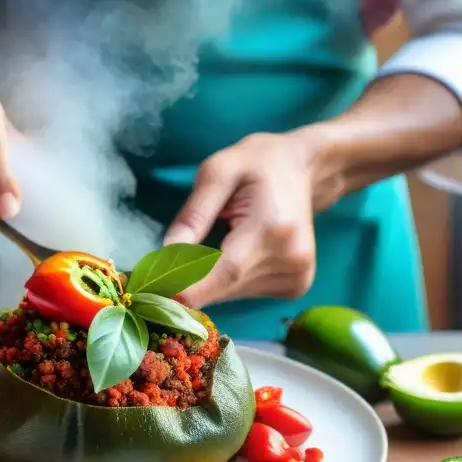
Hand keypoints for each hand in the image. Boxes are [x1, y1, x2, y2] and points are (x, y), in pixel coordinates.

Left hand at [163, 132, 330, 308]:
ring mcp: (298, 275)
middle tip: (161, 272)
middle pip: (227, 286)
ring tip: (215, 241)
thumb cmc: (256, 164)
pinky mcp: (297, 285)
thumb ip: (193, 216)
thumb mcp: (216, 173)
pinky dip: (228, 280)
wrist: (301, 167)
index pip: (228, 270)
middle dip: (190, 283)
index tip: (159, 297)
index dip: (192, 288)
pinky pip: (246, 292)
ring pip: (233, 293)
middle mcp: (292, 257)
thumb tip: (166, 258)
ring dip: (210, 280)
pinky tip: (236, 250)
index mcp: (273, 226)